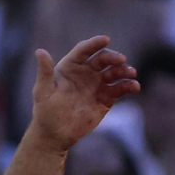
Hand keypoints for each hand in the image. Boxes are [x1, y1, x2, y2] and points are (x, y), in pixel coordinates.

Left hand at [29, 35, 139, 152]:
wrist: (55, 135)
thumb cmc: (45, 112)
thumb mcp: (42, 92)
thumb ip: (44, 72)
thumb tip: (39, 51)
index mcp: (70, 67)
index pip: (84, 51)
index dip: (94, 44)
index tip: (105, 39)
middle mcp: (85, 73)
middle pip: (103, 59)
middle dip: (113, 57)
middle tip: (122, 60)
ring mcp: (97, 84)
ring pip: (115, 72)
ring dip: (124, 71)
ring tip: (130, 74)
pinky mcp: (106, 98)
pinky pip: (120, 88)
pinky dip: (129, 86)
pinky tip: (134, 87)